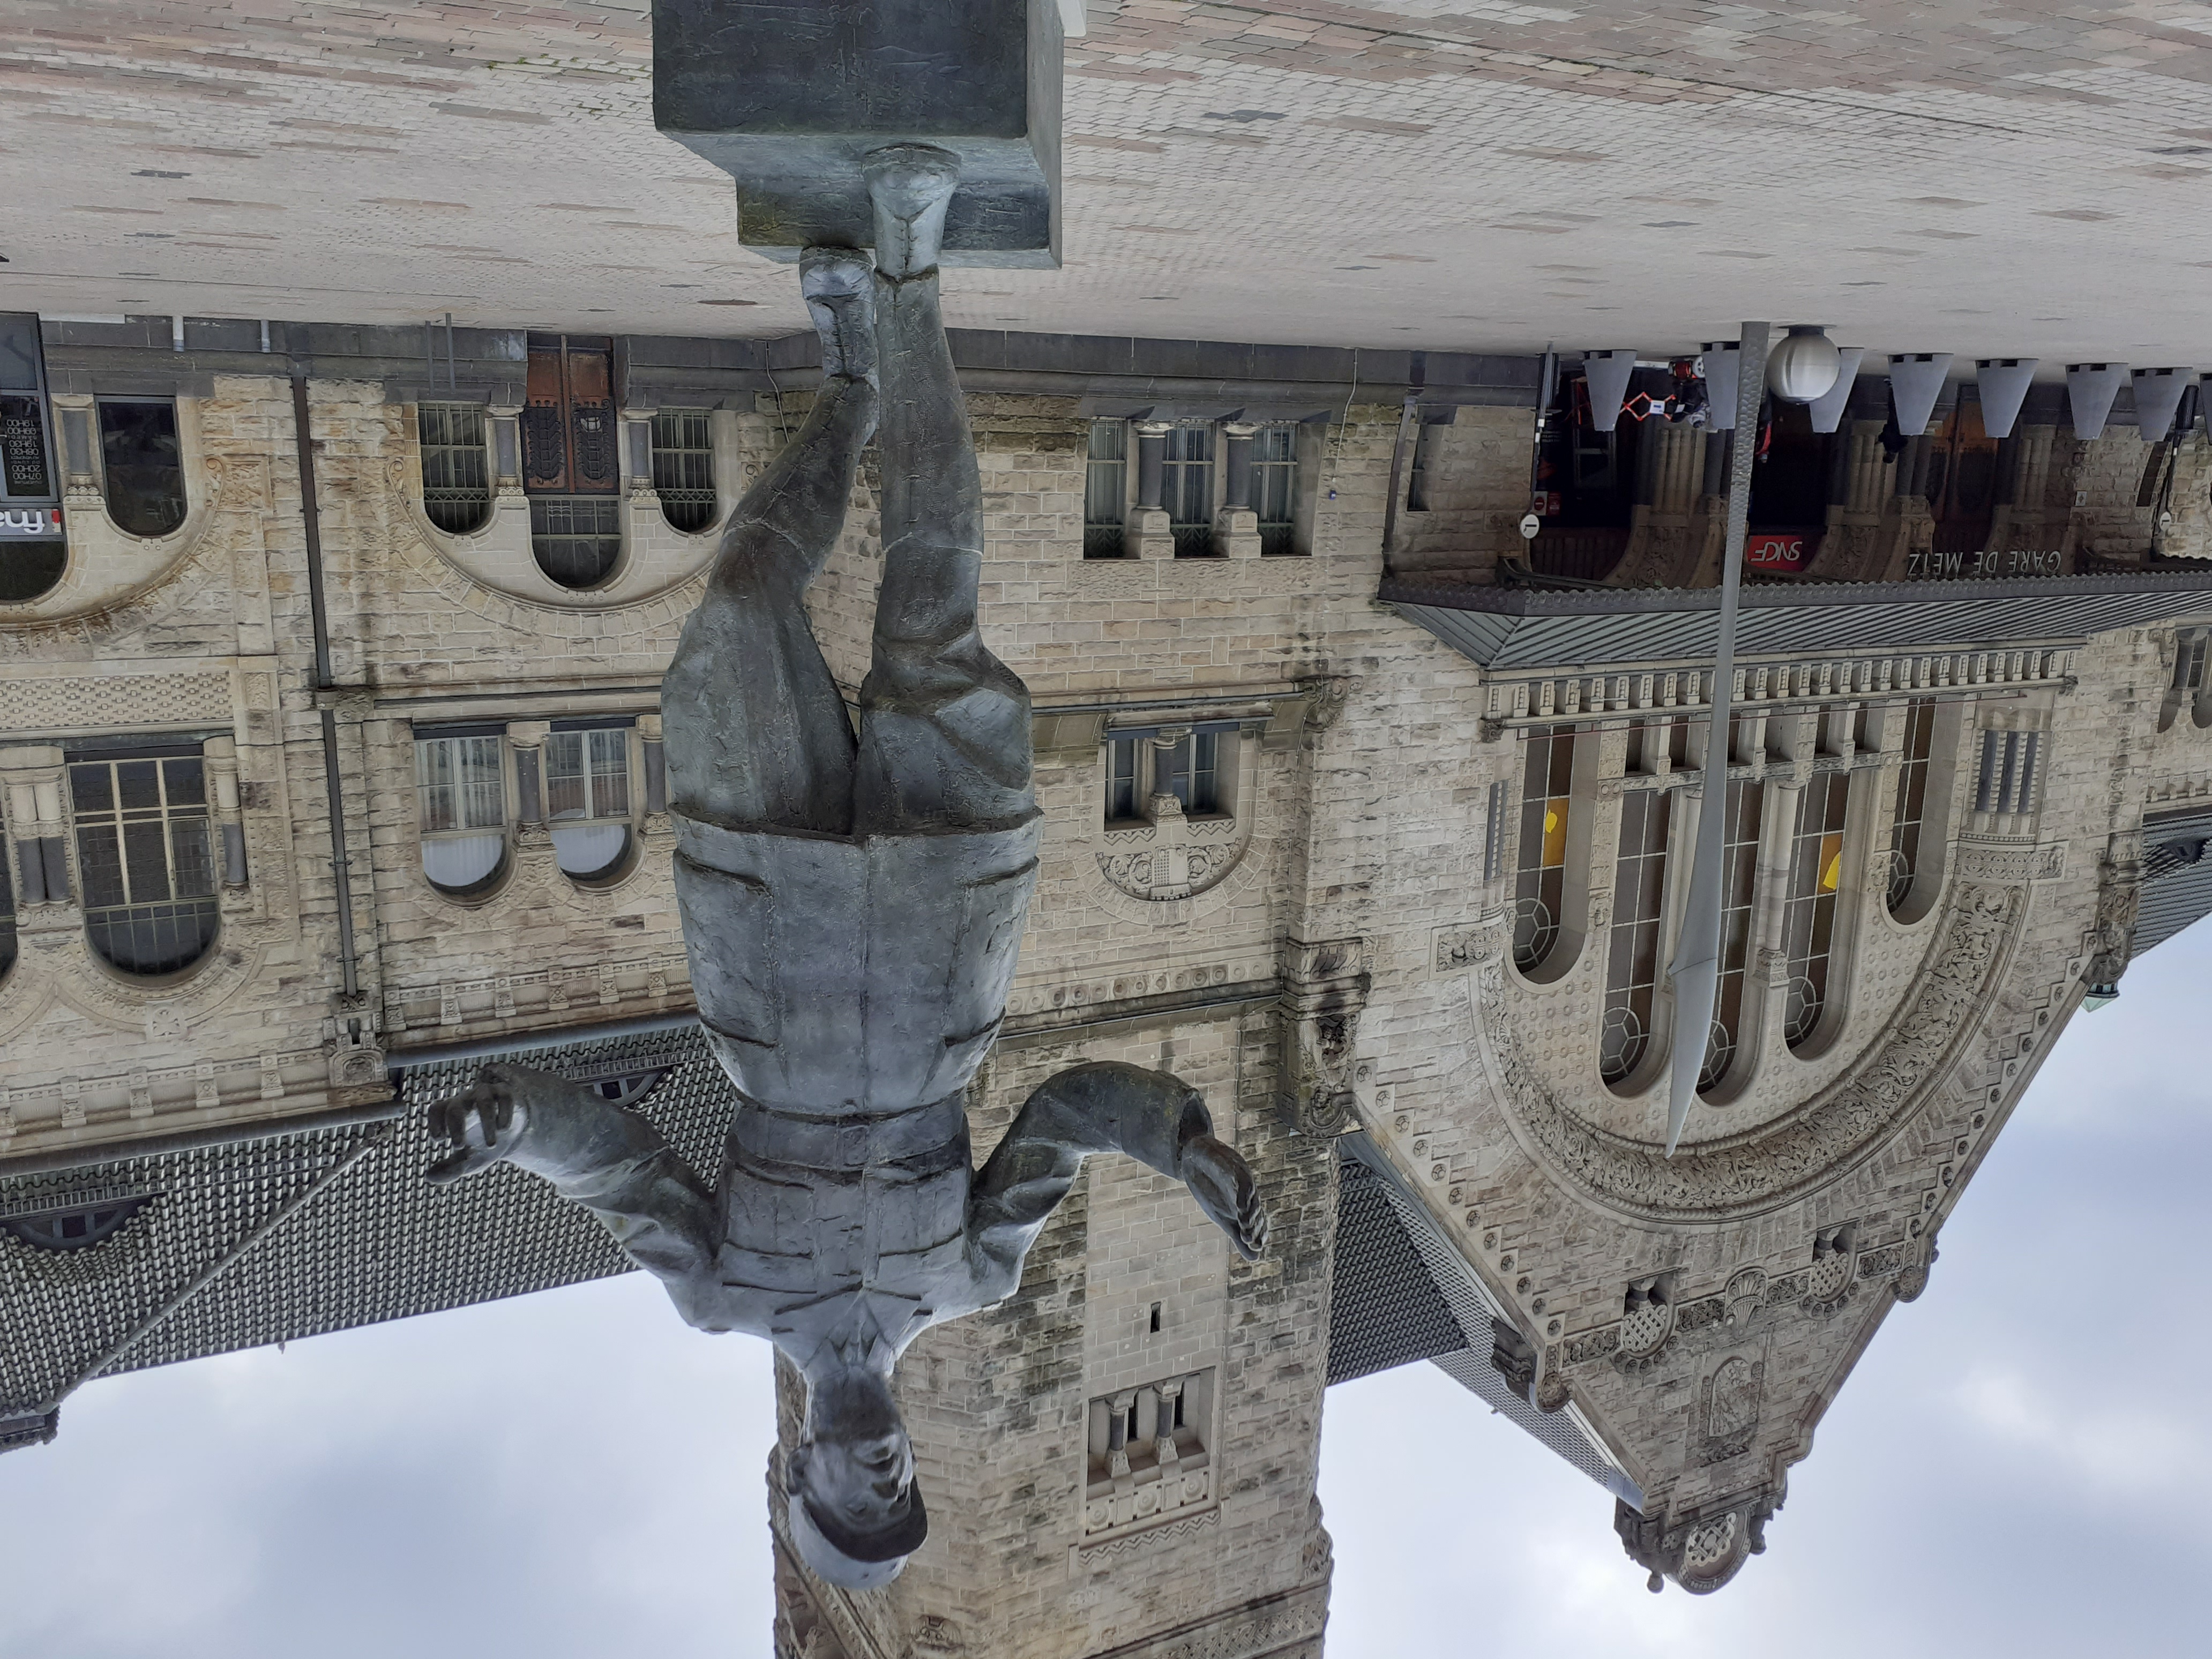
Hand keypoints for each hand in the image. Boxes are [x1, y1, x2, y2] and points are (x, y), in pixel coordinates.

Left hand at [425, 1064, 532, 1184]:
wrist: (512, 1135)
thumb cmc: (484, 1145)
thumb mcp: (468, 1160)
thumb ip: (450, 1169)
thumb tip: (429, 1177)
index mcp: (453, 1113)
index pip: (437, 1110)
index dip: (435, 1123)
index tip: (441, 1141)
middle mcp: (467, 1101)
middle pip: (455, 1106)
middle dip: (456, 1126)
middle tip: (459, 1147)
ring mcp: (487, 1096)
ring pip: (483, 1102)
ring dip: (486, 1123)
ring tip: (490, 1145)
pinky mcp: (506, 1095)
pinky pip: (504, 1098)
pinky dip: (504, 1113)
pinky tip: (503, 1128)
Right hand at [1181, 1135, 1267, 1261]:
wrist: (1193, 1160)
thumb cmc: (1210, 1190)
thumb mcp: (1223, 1217)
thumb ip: (1238, 1236)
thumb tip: (1255, 1259)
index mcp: (1247, 1207)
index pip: (1259, 1223)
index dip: (1260, 1234)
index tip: (1255, 1247)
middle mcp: (1249, 1194)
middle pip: (1258, 1211)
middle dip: (1255, 1227)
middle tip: (1249, 1240)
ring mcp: (1244, 1180)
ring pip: (1253, 1197)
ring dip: (1250, 1213)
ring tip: (1244, 1225)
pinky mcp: (1236, 1167)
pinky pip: (1244, 1181)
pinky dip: (1243, 1195)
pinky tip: (1239, 1208)